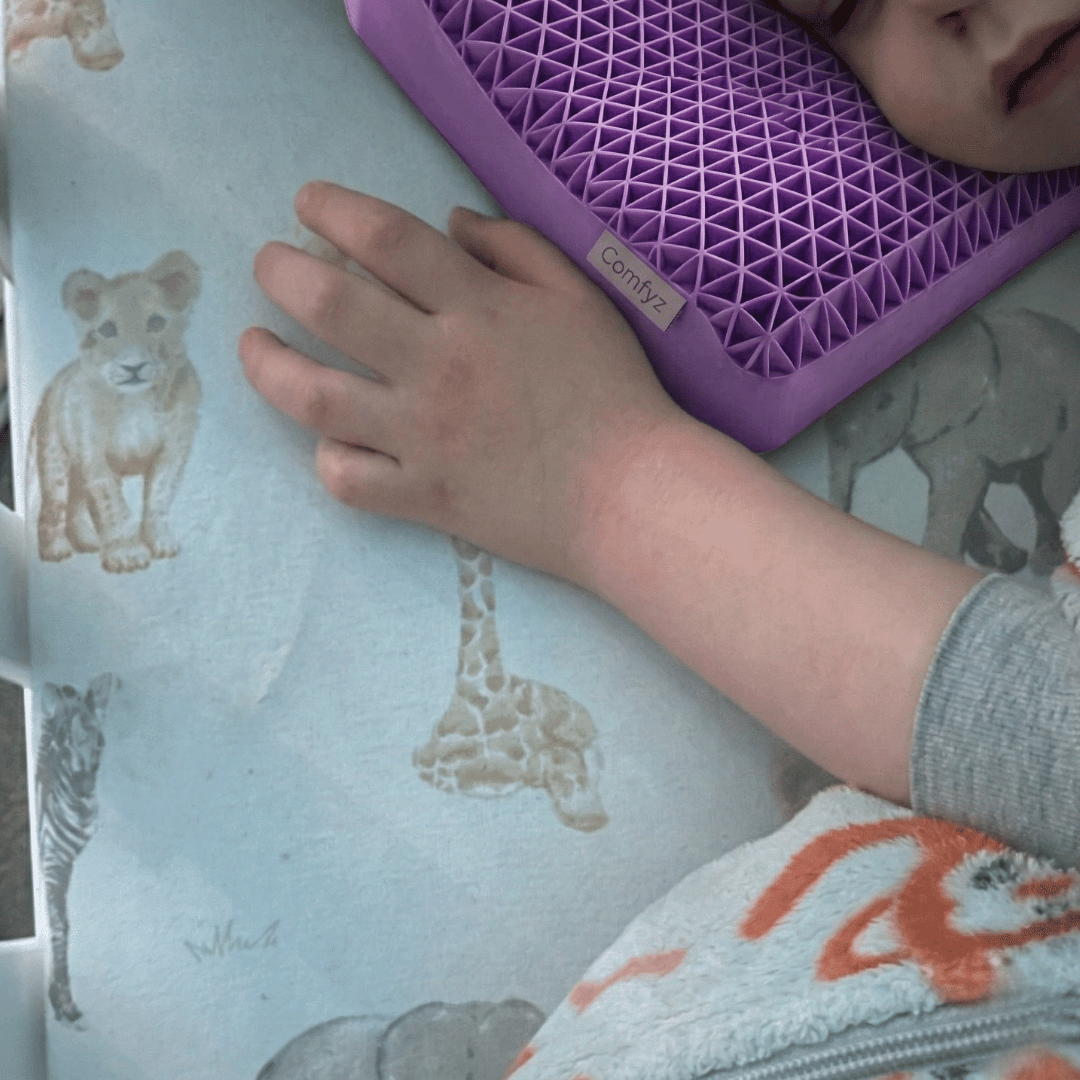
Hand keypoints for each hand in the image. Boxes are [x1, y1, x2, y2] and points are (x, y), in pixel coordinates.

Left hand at [239, 182, 681, 583]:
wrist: (630, 495)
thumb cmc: (613, 391)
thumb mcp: (580, 297)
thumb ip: (515, 248)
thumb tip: (449, 221)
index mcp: (479, 309)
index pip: (385, 238)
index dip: (333, 209)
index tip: (306, 203)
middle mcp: (437, 366)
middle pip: (329, 304)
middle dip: (280, 272)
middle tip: (268, 265)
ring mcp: (422, 437)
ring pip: (313, 396)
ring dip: (267, 364)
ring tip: (254, 345)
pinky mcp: (423, 497)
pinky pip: (348, 478)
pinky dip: (328, 456)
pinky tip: (328, 439)